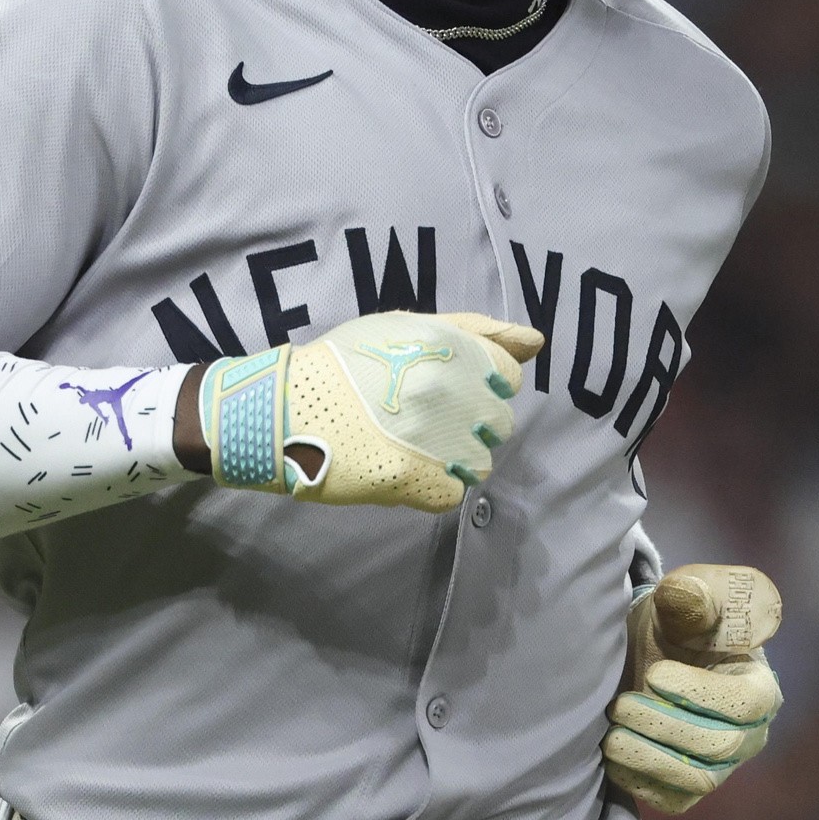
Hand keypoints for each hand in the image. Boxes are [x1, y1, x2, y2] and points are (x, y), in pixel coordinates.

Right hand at [194, 311, 542, 512]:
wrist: (282, 408)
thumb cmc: (345, 361)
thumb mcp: (407, 326)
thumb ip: (477, 330)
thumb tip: (536, 342)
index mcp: (452, 352)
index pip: (508, 378)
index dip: (482, 384)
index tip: (450, 389)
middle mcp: (451, 394)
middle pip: (498, 423)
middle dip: (469, 422)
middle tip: (424, 420)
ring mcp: (436, 441)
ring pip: (479, 463)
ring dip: (454, 458)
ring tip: (413, 446)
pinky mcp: (414, 482)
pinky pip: (452, 493)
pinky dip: (432, 487)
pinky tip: (403, 468)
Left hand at [603, 564, 783, 813]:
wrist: (648, 654)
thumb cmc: (675, 623)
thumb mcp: (681, 598)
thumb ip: (689, 595)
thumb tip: (689, 597)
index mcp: (760, 686)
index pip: (744, 703)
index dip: (699, 693)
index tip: (655, 674)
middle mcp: (750, 734)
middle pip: (718, 747)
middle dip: (664, 727)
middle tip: (621, 705)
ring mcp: (722, 766)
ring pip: (695, 779)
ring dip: (647, 757)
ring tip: (610, 733)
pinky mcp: (688, 789)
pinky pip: (670, 799)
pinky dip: (638, 780)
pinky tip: (611, 754)